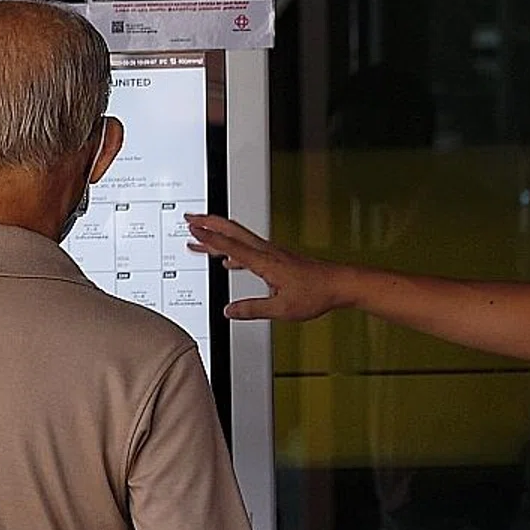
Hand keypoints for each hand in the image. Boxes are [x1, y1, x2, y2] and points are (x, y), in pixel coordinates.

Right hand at [184, 214, 346, 321]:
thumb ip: (253, 309)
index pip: (230, 246)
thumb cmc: (316, 293)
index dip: (208, 237)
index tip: (192, 229)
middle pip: (232, 231)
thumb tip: (229, 311)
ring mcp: (271, 253)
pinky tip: (227, 261)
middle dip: (209, 223)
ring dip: (218, 234)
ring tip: (200, 234)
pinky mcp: (276, 258)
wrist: (339, 284)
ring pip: (239, 238)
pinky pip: (248, 249)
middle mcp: (267, 252)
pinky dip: (232, 249)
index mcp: (265, 262)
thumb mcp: (281, 309)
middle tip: (190, 218)